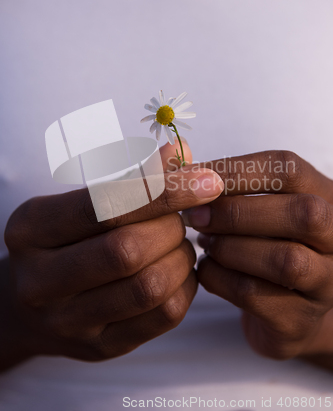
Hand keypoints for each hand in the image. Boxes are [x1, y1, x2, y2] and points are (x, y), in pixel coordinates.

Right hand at [1, 140, 223, 370]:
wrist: (29, 304)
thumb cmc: (63, 239)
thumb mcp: (80, 201)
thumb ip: (130, 176)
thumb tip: (181, 154)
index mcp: (31, 229)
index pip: (104, 206)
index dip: (162, 191)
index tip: (206, 181)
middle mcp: (40, 280)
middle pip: (128, 251)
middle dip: (171, 227)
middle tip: (179, 218)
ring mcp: (69, 321)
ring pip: (150, 287)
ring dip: (181, 256)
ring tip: (178, 242)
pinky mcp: (100, 346)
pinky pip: (164, 317)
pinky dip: (186, 285)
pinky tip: (178, 269)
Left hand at [183, 150, 332, 364]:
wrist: (287, 306)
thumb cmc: (266, 242)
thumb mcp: (258, 205)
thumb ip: (226, 183)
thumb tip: (178, 165)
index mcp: (324, 195)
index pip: (288, 169)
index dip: (237, 171)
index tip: (195, 177)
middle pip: (301, 214)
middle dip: (237, 213)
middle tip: (195, 216)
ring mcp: (325, 282)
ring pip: (284, 261)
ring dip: (229, 248)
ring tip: (203, 242)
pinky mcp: (300, 320)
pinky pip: (257, 296)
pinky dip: (219, 278)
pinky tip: (205, 268)